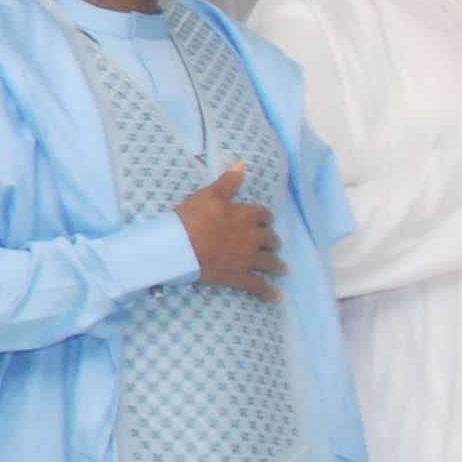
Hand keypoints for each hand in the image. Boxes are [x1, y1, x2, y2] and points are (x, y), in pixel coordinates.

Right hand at [175, 164, 284, 299]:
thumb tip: (241, 163)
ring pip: (270, 262)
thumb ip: (228, 182)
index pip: (264, 215)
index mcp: (246, 215)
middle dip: (272, 241)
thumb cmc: (191, 218)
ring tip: (282, 269)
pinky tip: (277, 297)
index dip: (265, 217)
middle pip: (270, 239)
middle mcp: (253, 237)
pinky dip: (269, 293)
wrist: (179, 248)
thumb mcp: (208, 194)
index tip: (265, 220)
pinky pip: (259, 286)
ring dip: (277, 265)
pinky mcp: (240, 277)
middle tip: (272, 245)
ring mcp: (248, 259)